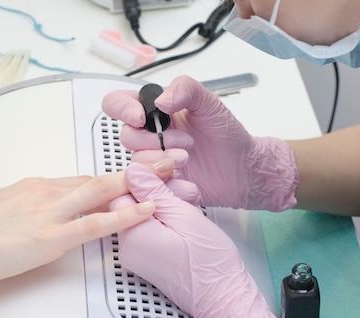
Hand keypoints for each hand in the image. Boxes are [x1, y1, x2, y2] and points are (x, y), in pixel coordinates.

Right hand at [0, 163, 173, 298]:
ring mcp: (50, 212)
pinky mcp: (49, 237)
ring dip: (141, 181)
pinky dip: (124, 216)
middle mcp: (47, 192)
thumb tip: (41, 214)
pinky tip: (146, 210)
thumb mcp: (1, 212)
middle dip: (140, 167)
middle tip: (170, 158)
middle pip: (102, 177)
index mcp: (36, 187)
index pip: (85, 178)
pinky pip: (94, 224)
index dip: (116, 176)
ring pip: (104, 191)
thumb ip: (28, 210)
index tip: (137, 171)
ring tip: (171, 173)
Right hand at [102, 75, 298, 210]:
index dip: (122, 109)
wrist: (242, 168)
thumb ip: (185, 89)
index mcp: (155, 112)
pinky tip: (188, 179)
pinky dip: (170, 183)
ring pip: (136, 164)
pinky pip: (149, 187)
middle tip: (185, 142)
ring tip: (187, 160)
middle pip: (126, 137)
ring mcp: (153, 162)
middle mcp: (150, 137)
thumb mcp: (210, 102)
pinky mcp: (159, 185)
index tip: (141, 117)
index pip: (117, 103)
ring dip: (163, 162)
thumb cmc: (226, 135)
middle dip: (156, 141)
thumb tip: (160, 100)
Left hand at [110, 162, 294, 317]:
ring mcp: (135, 257)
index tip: (166, 176)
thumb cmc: (210, 265)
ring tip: (185, 211)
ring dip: (159, 207)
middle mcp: (128, 249)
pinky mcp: (145, 261)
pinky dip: (161, 222)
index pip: (122, 192)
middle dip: (153, 193)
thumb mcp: (185, 217)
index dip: (145, 179)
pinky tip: (180, 224)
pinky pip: (145, 231)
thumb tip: (133, 172)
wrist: (223, 298)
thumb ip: (154, 192)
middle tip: (181, 194)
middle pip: (128, 204)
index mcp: (133, 235)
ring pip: (139, 216)